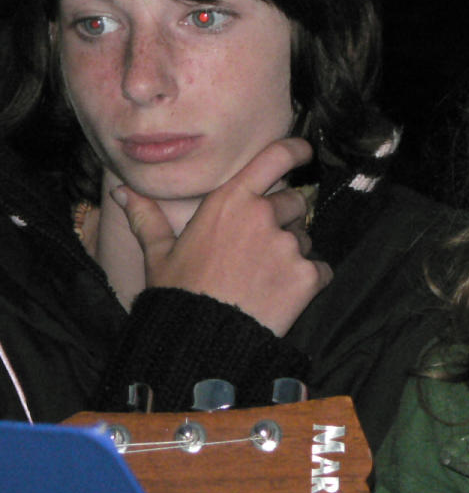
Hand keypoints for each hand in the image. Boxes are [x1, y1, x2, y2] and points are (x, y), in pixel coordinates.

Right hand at [112, 137, 331, 335]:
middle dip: (283, 221)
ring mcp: (288, 245)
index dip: (293, 150)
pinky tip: (280, 298)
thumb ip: (148, 218)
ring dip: (294, 253)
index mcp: (230, 202)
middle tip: (256, 253)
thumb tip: (123, 192)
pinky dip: (309, 281)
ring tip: (261, 280)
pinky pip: (320, 270)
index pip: (273, 159)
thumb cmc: (178, 294)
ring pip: (305, 239)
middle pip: (293, 203)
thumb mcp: (159, 254)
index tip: (304, 151)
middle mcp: (263, 215)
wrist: (199, 342)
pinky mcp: (306, 274)